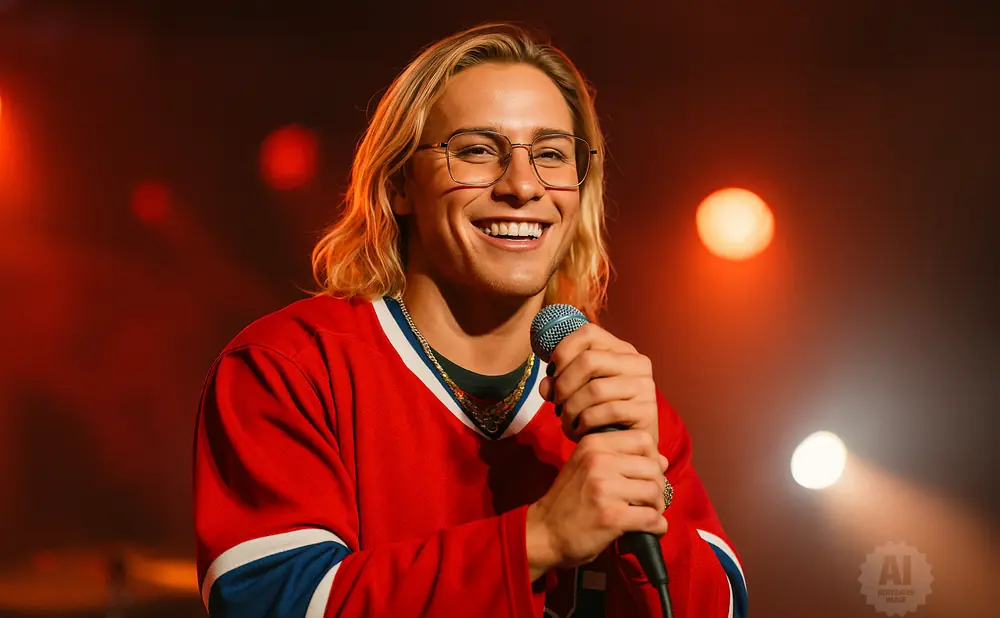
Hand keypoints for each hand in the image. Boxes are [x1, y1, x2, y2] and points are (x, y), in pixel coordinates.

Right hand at [525, 430, 668, 579]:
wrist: (544, 531)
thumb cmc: (569, 500)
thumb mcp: (587, 467)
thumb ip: (621, 459)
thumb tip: (663, 460)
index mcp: (594, 443)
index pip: (643, 439)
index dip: (651, 457)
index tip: (642, 475)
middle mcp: (599, 461)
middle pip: (653, 467)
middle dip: (657, 486)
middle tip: (647, 500)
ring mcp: (605, 488)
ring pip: (655, 492)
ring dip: (656, 508)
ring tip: (646, 515)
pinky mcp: (612, 516)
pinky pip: (652, 518)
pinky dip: (656, 527)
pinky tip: (648, 529)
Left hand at [537, 323, 658, 444]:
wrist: (626, 447)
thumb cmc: (599, 415)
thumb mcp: (577, 392)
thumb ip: (559, 382)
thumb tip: (546, 386)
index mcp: (622, 350)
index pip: (588, 333)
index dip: (563, 350)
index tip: (551, 373)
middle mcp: (638, 363)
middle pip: (589, 360)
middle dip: (564, 384)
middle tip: (556, 403)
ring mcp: (645, 387)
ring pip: (595, 389)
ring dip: (571, 409)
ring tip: (565, 421)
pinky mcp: (647, 412)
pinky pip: (606, 412)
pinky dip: (584, 423)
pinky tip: (578, 431)